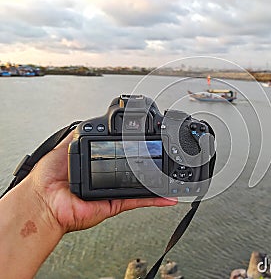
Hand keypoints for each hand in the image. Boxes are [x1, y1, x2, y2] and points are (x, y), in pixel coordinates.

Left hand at [29, 131, 176, 232]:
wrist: (44, 200)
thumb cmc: (48, 177)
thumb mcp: (66, 145)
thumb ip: (80, 134)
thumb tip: (89, 122)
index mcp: (98, 164)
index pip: (122, 155)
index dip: (136, 149)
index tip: (148, 144)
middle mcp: (108, 178)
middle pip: (135, 171)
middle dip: (151, 166)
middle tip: (166, 159)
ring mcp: (113, 192)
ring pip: (142, 186)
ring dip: (158, 182)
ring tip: (172, 176)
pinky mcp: (116, 203)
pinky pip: (138, 200)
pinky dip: (155, 199)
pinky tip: (167, 196)